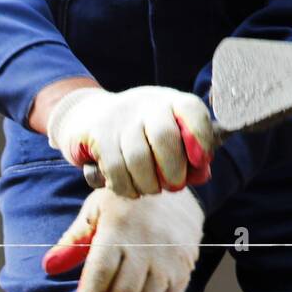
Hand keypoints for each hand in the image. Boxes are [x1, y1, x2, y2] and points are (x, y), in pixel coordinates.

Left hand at [42, 187, 202, 291]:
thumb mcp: (94, 211)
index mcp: (118, 229)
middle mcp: (146, 243)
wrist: (169, 178)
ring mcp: (170, 254)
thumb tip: (48, 266)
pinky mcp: (186, 262)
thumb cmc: (123, 201)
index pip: (100, 273)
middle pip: (123, 291)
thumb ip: (73, 241)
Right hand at [44, 85, 215, 197]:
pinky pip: (115, 169)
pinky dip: (126, 187)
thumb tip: (201, 174)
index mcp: (170, 101)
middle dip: (173, 170)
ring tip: (150, 188)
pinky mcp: (97, 132)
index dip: (200, 137)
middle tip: (175, 185)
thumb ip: (188, 155)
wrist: (90, 115)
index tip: (201, 161)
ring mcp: (119, 116)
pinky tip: (131, 189)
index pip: (191, 110)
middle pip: (164, 137)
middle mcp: (145, 103)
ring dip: (148, 184)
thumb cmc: (141, 134)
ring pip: (137, 159)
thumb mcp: (167, 137)